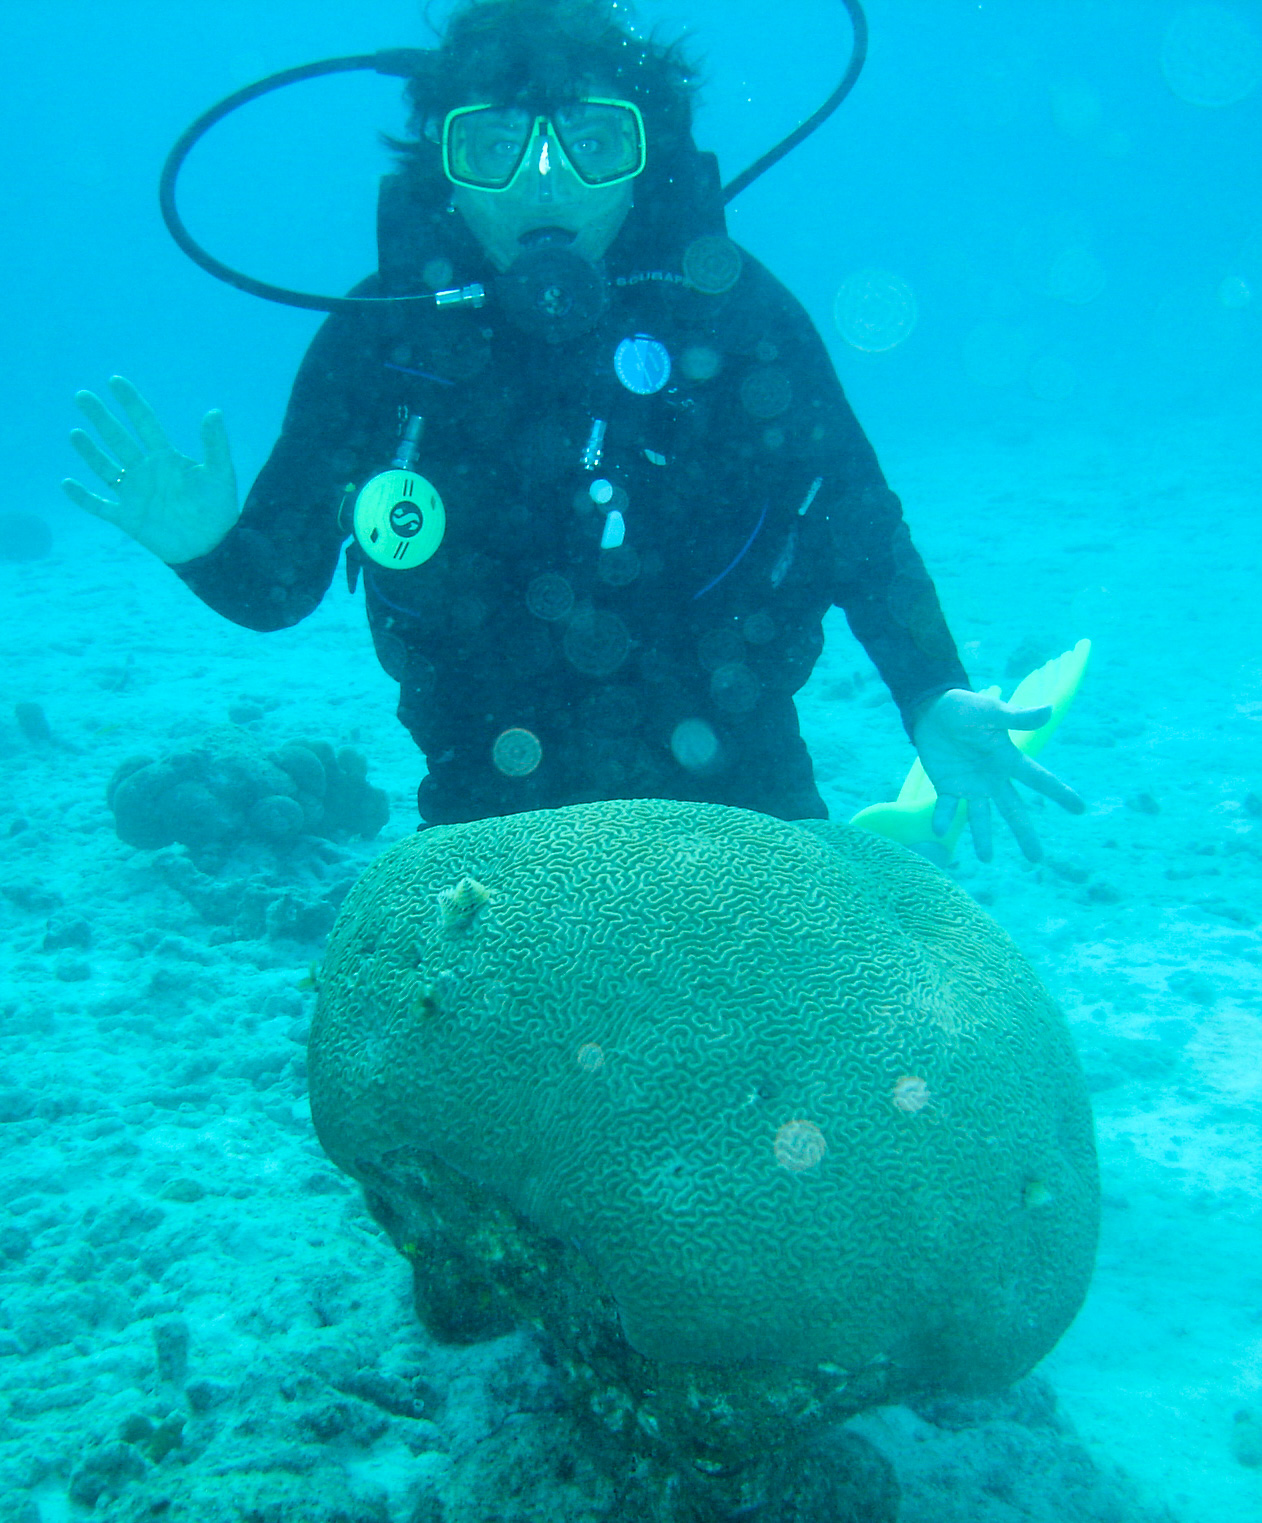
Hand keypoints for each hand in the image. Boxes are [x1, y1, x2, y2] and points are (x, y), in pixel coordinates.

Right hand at [62, 375, 238, 564]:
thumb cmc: (218, 509)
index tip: (115, 380)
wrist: (212, 546)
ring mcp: (135, 494)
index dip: (131, 402)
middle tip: (82, 396)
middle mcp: (146, 471)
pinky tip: (67, 484)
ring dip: (90, 452)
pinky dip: (83, 497)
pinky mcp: (127, 518)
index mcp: (166, 458)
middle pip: (119, 439)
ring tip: (75, 433)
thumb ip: (215, 444)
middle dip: (101, 418)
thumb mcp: (220, 474)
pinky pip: (99, 505)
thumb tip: (214, 412)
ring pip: (105, 468)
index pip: (145, 423)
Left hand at [912, 688, 1084, 862]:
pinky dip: (942, 818)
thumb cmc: (967, 707)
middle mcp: (993, 778)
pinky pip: (945, 807)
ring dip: (982, 837)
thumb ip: (1018, 716)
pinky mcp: (946, 785)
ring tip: (986, 859)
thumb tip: (1050, 709)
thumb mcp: (992, 710)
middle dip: (1024, 833)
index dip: (1060, 793)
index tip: (1080, 809)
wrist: (933, 709)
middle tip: (1036, 859)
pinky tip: (940, 831)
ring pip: (980, 816)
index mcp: (1008, 759)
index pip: (1039, 780)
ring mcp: (970, 784)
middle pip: (1012, 810)